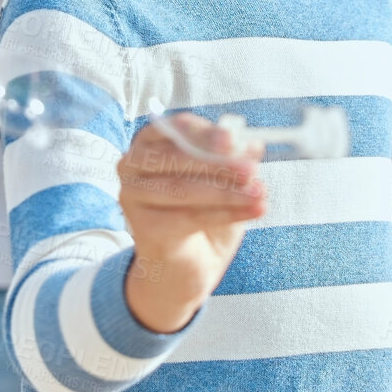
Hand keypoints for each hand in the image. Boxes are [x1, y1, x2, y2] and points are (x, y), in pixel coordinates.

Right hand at [116, 117, 266, 333]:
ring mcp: (131, 195)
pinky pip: (188, 217)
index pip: (176, 128)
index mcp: (149, 140)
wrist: (186, 264)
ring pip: (183, 189)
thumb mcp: (222, 178)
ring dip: (227, 191)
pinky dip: (226, 213)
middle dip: (219, 163)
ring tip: (260, 193)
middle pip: (176, 158)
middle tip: (252, 168)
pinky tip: (253, 211)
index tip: (233, 139)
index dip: (205, 133)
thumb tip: (252, 144)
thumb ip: (232, 159)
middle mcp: (131, 163)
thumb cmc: (202, 210)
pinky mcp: (143, 226)